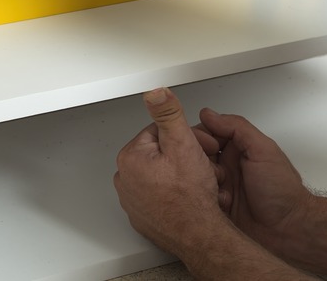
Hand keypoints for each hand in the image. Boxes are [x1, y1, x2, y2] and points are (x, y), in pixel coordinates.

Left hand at [113, 87, 228, 253]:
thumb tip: (155, 92)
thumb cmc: (191, 197)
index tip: (197, 148)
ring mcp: (133, 201)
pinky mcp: (143, 217)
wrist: (199, 234)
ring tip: (196, 184)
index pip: (159, 132)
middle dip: (183, 156)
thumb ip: (168, 114)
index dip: (184, 137)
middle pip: (160, 153)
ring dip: (180, 175)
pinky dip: (173, 195)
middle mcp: (126, 180)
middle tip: (200, 168)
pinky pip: (159, 196)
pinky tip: (188, 198)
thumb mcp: (183, 143)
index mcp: (131, 157)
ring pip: (161, 175)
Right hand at [197, 109, 314, 253]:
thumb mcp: (263, 151)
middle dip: (198, 161)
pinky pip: (197, 199)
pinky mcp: (214, 207)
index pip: (206, 133)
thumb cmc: (282, 190)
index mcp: (236, 149)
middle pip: (195, 155)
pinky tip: (220, 204)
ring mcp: (218, 187)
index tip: (206, 146)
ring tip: (219, 189)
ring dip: (202, 182)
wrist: (288, 231)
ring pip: (193, 177)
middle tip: (214, 171)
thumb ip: (237, 128)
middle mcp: (225, 166)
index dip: (200, 137)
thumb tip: (209, 114)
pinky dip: (204, 200)